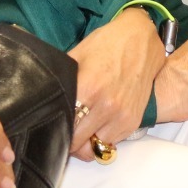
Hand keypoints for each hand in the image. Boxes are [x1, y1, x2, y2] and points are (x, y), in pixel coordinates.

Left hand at [66, 8, 161, 160]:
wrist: (142, 38)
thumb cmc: (107, 43)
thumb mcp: (77, 55)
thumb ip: (62, 79)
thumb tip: (45, 97)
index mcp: (88, 88)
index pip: (64, 126)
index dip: (54, 129)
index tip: (51, 126)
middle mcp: (106, 107)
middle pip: (77, 143)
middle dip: (68, 139)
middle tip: (63, 130)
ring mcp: (122, 116)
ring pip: (94, 149)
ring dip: (85, 143)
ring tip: (81, 129)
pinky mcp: (133, 121)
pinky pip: (111, 143)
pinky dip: (102, 138)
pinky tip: (98, 124)